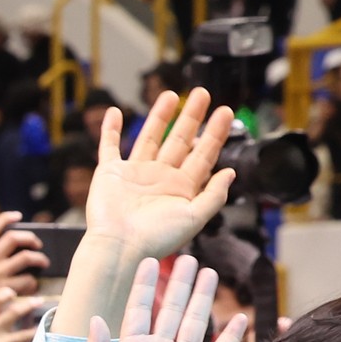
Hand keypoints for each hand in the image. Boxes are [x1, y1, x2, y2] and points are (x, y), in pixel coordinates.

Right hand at [84, 90, 237, 262]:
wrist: (119, 247)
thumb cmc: (155, 239)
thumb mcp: (195, 217)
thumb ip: (214, 195)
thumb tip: (230, 172)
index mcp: (181, 188)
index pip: (203, 154)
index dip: (216, 133)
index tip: (226, 112)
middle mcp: (160, 177)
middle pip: (180, 140)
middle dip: (192, 117)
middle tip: (203, 94)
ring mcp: (134, 173)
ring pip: (149, 138)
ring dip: (160, 116)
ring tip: (172, 96)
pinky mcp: (110, 174)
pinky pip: (110, 147)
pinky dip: (110, 130)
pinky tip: (115, 112)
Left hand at [88, 254, 248, 341]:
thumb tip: (96, 318)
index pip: (139, 310)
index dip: (144, 286)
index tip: (148, 261)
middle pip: (172, 310)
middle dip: (179, 283)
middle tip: (187, 257)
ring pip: (196, 322)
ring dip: (203, 298)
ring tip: (210, 273)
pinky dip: (231, 335)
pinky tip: (240, 317)